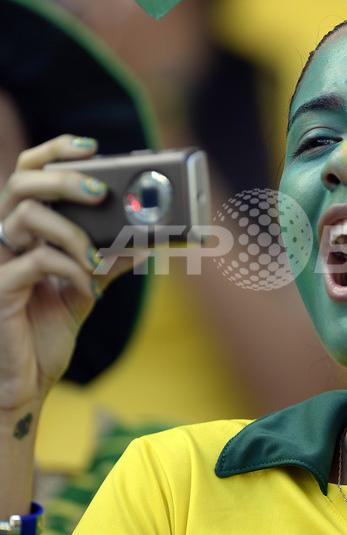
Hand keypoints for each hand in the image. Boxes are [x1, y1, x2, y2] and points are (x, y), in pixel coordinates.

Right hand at [0, 135, 109, 414]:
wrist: (23, 386)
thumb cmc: (43, 336)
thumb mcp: (84, 291)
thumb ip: (106, 263)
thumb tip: (144, 241)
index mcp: (22, 232)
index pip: (28, 173)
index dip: (55, 151)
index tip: (92, 148)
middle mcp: (3, 239)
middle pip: (21, 182)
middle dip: (65, 178)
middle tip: (101, 192)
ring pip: (27, 214)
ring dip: (73, 232)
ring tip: (97, 258)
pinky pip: (35, 261)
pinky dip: (71, 270)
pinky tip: (88, 288)